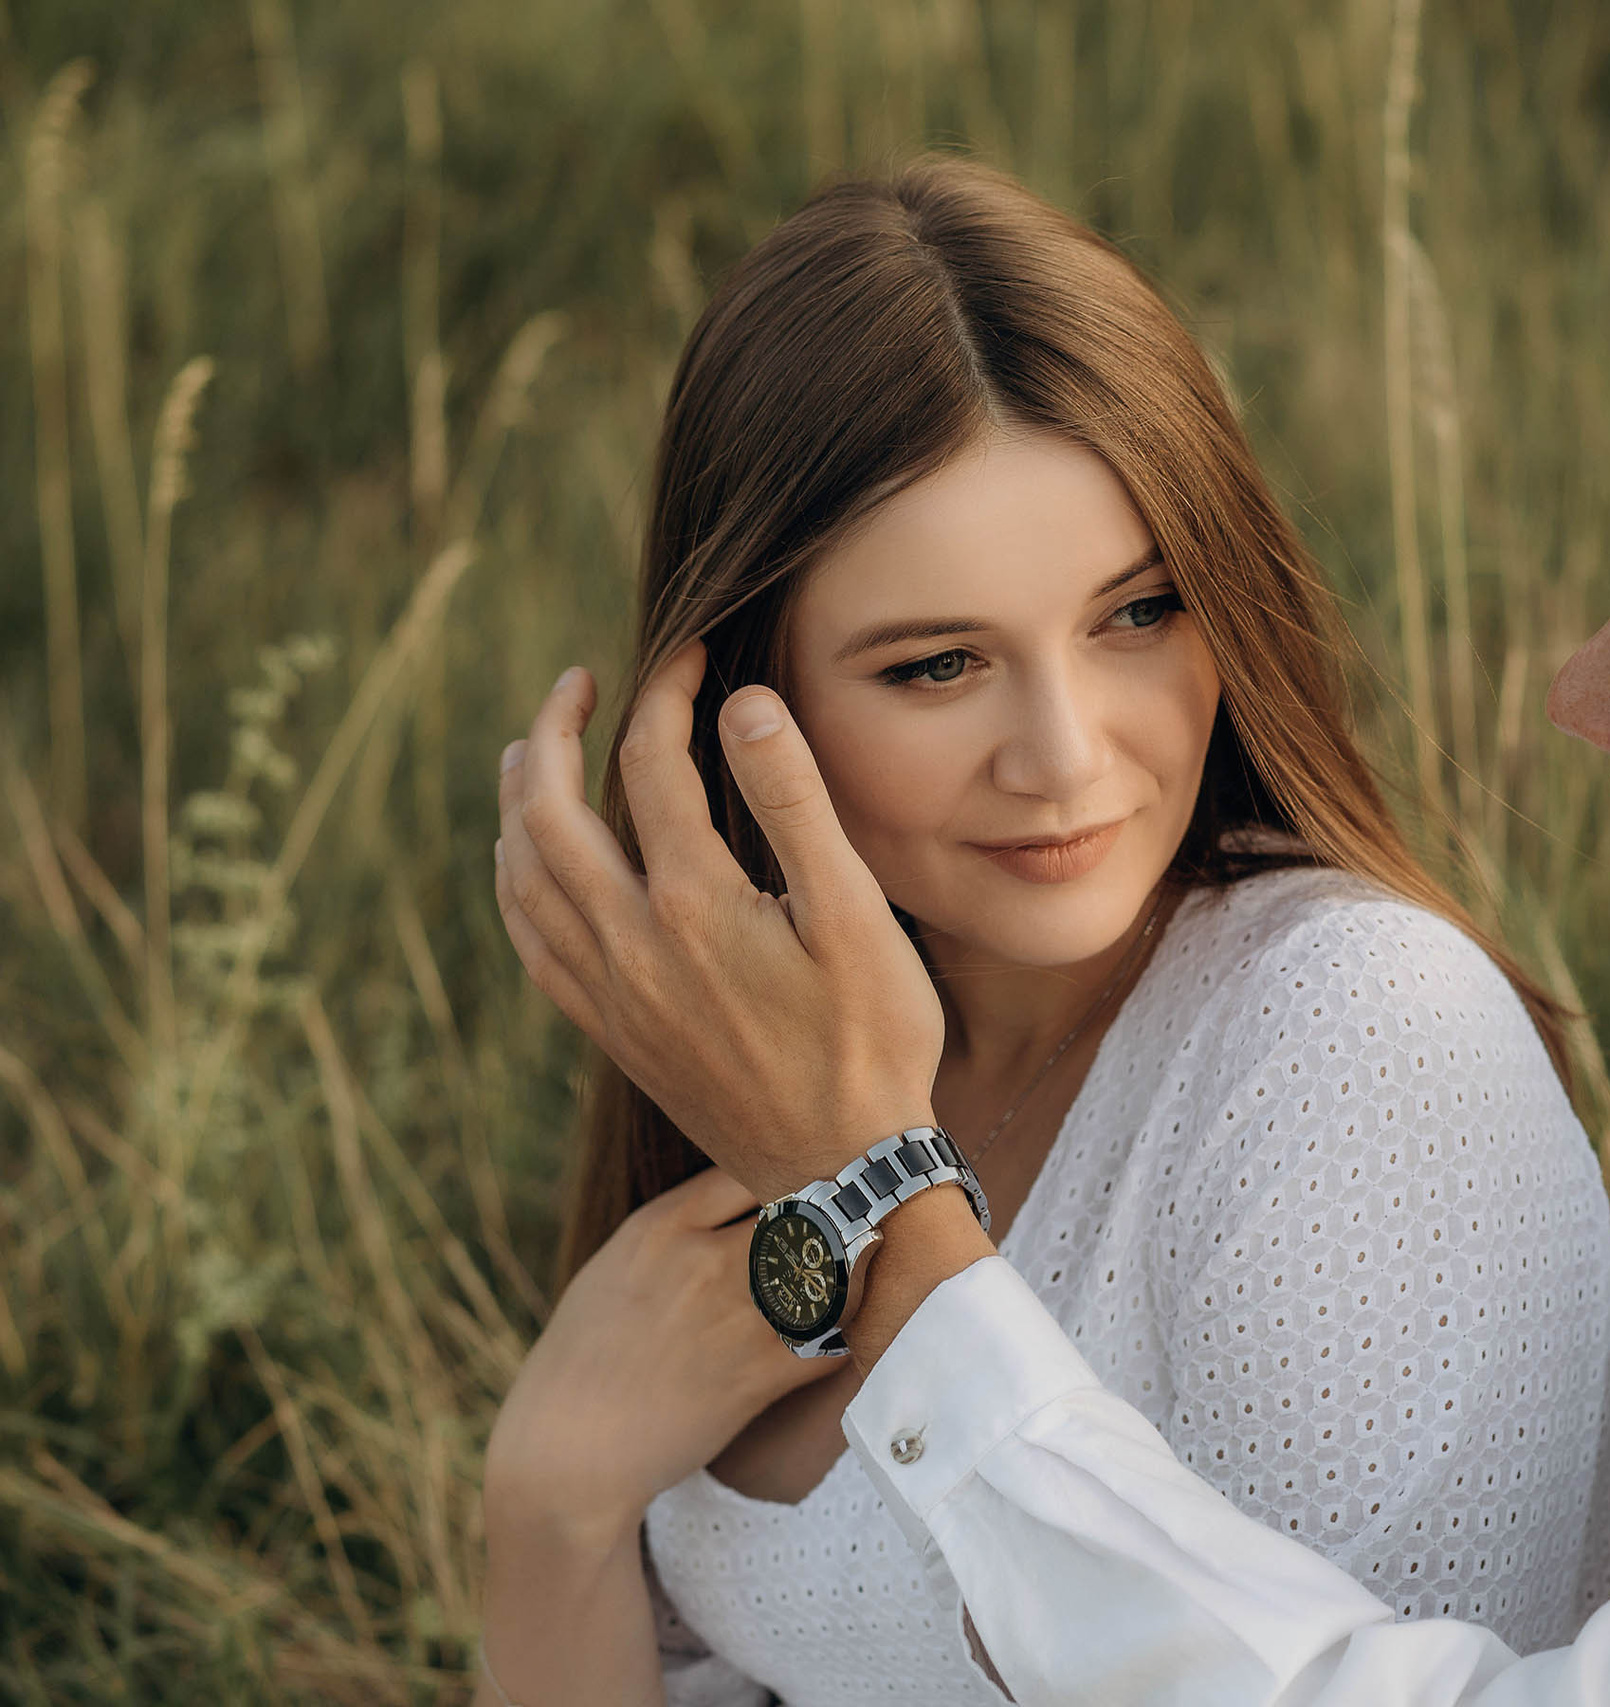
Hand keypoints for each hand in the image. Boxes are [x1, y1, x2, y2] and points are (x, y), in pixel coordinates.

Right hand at [482, 1167, 836, 1540]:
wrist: (568, 1452)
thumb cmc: (586, 1359)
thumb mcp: (617, 1267)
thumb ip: (677, 1230)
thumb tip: (743, 1202)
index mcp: (660, 1227)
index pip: (748, 1169)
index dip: (781, 1176)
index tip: (800, 1188)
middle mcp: (703, 1261)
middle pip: (803, 1209)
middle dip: (833, 1213)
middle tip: (860, 1217)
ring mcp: (736, 1317)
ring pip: (833, 1270)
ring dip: (854, 1271)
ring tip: (865, 1268)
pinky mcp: (759, 1375)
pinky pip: (835, 1339)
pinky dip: (848, 1334)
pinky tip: (846, 1333)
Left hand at [492, 645, 943, 1198]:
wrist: (839, 1169)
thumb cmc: (870, 1039)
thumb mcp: (855, 914)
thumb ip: (795, 804)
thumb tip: (743, 707)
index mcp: (693, 903)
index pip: (651, 762)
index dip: (667, 694)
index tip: (692, 657)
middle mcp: (630, 943)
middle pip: (548, 811)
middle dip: (554, 732)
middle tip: (578, 682)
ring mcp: (609, 992)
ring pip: (521, 876)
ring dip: (518, 801)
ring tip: (533, 752)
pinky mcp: (609, 1030)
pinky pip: (530, 940)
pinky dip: (516, 881)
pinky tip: (529, 862)